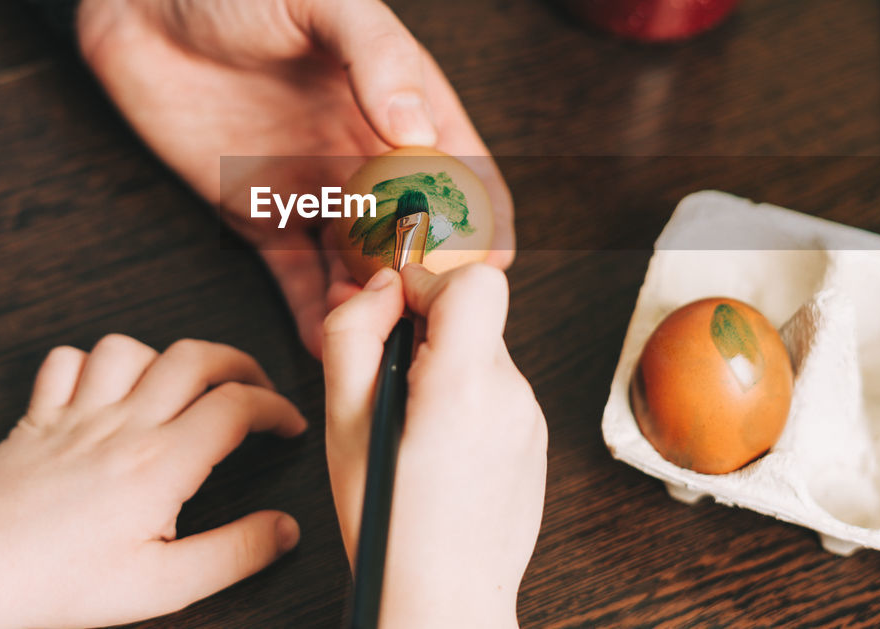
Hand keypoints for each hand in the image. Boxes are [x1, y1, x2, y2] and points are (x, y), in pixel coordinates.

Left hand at [0, 336, 304, 628]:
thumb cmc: (59, 584)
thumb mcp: (163, 586)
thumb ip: (234, 554)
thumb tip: (283, 530)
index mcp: (161, 465)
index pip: (237, 406)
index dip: (276, 407)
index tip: (287, 424)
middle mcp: (123, 427)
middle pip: (196, 357)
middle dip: (238, 362)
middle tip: (252, 385)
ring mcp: (77, 415)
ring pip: (132, 348)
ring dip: (164, 357)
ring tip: (179, 385)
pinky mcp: (37, 418)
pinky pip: (66, 362)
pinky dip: (92, 364)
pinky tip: (105, 389)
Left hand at [76, 0, 514, 356]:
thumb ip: (376, 51)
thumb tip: (419, 129)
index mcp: (397, 96)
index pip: (461, 166)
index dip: (481, 217)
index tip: (486, 264)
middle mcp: (365, 150)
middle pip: (419, 230)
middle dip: (430, 279)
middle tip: (429, 322)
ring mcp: (314, 187)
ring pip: (363, 264)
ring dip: (376, 305)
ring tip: (382, 346)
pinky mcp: (258, 215)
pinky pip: (295, 277)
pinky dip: (315, 316)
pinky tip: (329, 349)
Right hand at [322, 264, 546, 628]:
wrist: (445, 600)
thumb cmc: (390, 522)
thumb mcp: (344, 422)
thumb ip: (353, 334)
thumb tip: (382, 286)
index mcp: (466, 384)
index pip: (476, 282)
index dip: (429, 285)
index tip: (396, 319)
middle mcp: (512, 395)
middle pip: (475, 318)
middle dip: (428, 335)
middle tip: (391, 388)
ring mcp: (532, 420)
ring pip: (483, 356)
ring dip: (445, 373)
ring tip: (413, 432)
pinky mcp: (535, 441)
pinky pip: (498, 394)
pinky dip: (466, 404)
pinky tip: (439, 453)